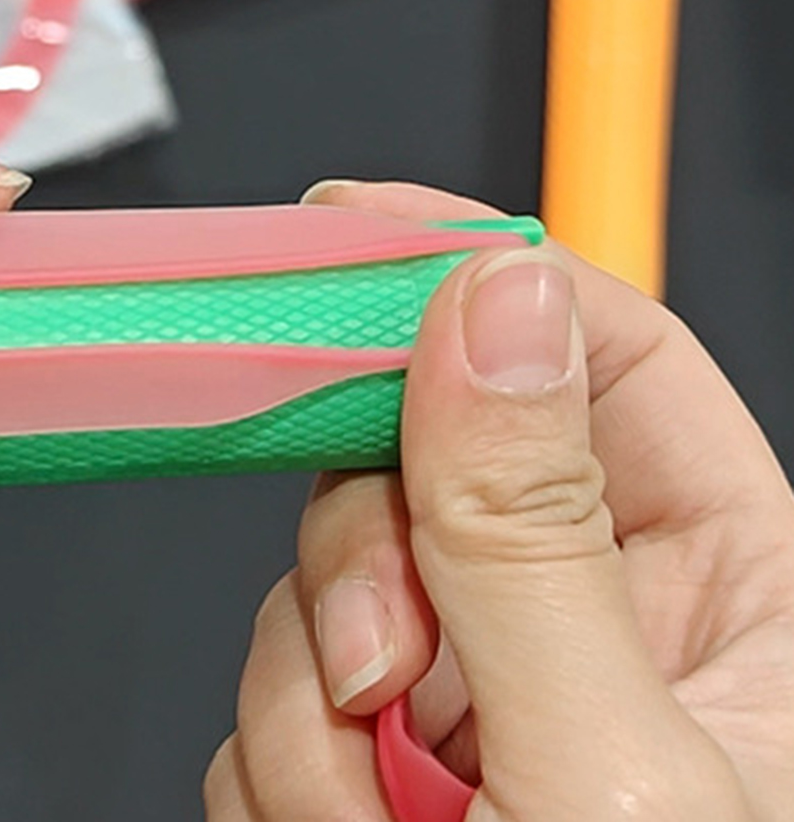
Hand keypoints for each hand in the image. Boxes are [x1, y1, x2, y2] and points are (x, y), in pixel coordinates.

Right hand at [205, 181, 793, 820]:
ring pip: (315, 587)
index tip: (344, 226)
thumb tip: (490, 304)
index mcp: (728, 603)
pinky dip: (280, 777)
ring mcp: (473, 698)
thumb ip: (533, 540)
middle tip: (375, 670)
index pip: (604, 356)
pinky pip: (264, 694)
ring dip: (316, 717)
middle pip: (416, 463)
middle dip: (358, 569)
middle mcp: (592, 631)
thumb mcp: (607, 774)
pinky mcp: (370, 763)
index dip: (475, 270)